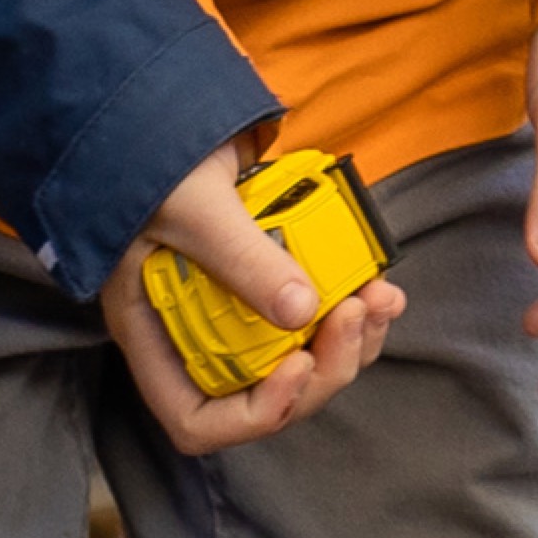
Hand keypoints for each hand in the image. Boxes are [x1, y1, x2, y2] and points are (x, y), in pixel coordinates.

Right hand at [103, 144, 399, 454]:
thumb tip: (303, 314)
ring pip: (305, 363)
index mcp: (157, 336)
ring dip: (353, 342)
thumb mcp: (195, 206)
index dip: (255, 414)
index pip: (198, 421)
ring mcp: (239, 315)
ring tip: (379, 297)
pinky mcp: (276, 286)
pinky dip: (357, 310)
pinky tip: (379, 283)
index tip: (298, 365)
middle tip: (357, 314)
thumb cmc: (159, 161)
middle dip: (325, 369)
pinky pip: (321, 321)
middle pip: (266, 398)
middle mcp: (198, 337)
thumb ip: (242, 258)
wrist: (175, 116)